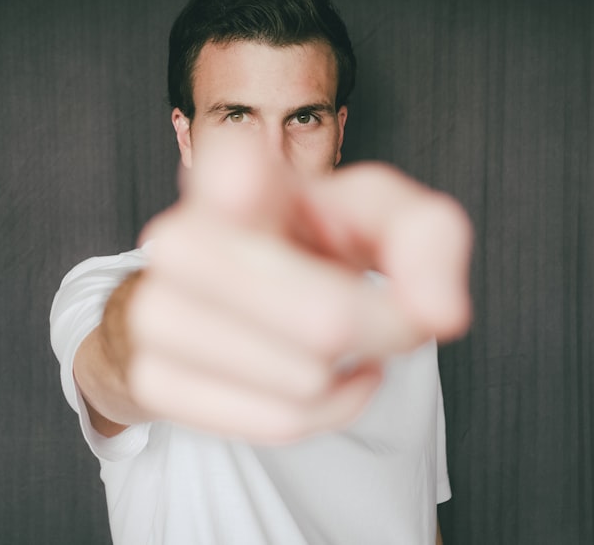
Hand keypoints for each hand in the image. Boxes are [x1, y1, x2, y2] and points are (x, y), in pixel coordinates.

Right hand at [124, 139, 471, 443]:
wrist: (241, 292)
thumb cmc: (316, 242)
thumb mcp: (383, 215)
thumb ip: (428, 238)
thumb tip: (440, 312)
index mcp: (236, 177)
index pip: (228, 172)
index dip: (243, 183)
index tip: (249, 184)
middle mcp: (179, 239)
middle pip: (325, 322)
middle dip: (381, 330)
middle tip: (384, 314)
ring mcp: (155, 312)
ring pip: (305, 381)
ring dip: (348, 371)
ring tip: (343, 341)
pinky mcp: (153, 378)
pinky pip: (278, 422)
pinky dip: (325, 411)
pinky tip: (325, 378)